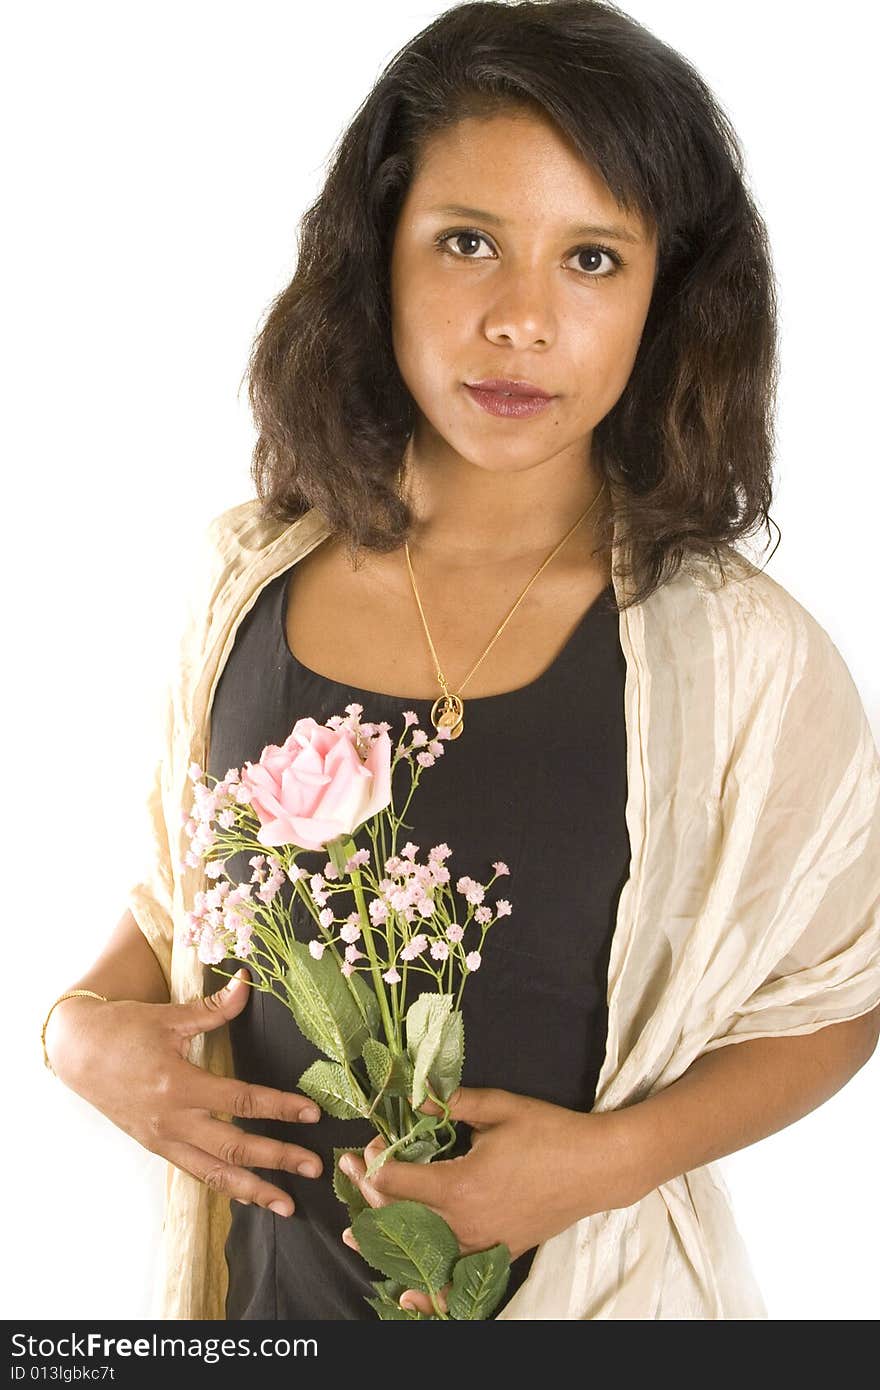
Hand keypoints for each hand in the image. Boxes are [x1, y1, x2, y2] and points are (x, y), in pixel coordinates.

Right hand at [53, 967, 323, 1213]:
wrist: (77, 1052)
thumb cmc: (126, 1029)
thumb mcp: (170, 1016)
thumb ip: (214, 1008)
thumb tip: (247, 982)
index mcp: (178, 1084)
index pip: (241, 1102)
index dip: (279, 1108)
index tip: (312, 1114)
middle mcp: (172, 1120)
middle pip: (234, 1147)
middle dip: (277, 1159)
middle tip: (315, 1167)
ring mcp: (162, 1139)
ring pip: (214, 1173)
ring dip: (253, 1191)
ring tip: (287, 1206)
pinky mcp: (156, 1147)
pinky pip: (195, 1172)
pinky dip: (224, 1186)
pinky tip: (249, 1196)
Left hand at [339, 1085, 630, 1316]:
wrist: (597, 1167)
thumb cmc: (549, 1132)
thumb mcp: (499, 1107)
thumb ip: (452, 1102)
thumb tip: (414, 1095)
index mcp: (460, 1184)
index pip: (396, 1182)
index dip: (375, 1163)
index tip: (371, 1145)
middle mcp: (465, 1222)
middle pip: (400, 1217)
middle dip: (368, 1194)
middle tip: (349, 1169)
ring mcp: (481, 1243)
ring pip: (420, 1250)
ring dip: (384, 1239)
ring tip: (353, 1231)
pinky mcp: (497, 1253)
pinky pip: (455, 1278)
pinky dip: (428, 1290)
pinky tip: (406, 1296)